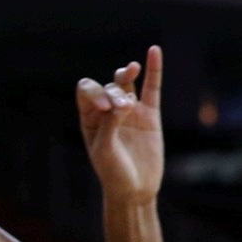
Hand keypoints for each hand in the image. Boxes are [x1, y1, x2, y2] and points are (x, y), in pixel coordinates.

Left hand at [77, 45, 163, 205]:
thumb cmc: (113, 173)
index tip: (106, 108)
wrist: (136, 190)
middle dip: (115, 93)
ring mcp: (130, 111)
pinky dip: (153, 70)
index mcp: (89, 118)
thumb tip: (126, 100)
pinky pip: (152, 88)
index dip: (96, 92)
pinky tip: (154, 51)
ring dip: (126, 74)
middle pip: (109, 87)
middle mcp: (108, 111)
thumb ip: (110, 123)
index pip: (87, 91)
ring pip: (126, 83)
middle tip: (124, 110)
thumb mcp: (105, 149)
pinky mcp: (150, 115)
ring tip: (131, 70)